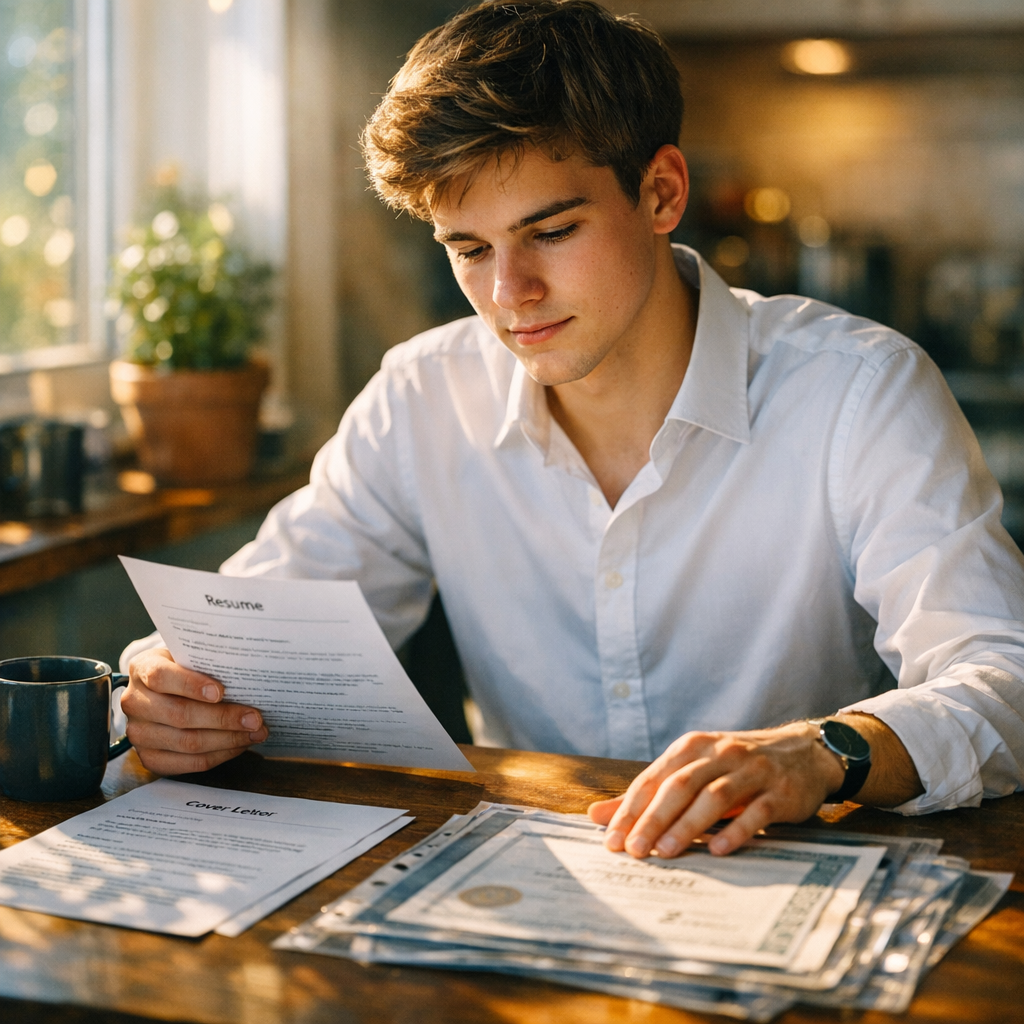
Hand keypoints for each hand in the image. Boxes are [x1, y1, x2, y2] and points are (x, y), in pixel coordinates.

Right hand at [121, 648, 267, 774]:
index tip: (221, 692)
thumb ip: (207, 661)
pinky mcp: (149, 758)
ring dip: (227, 740)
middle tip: (255, 718)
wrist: (163, 691)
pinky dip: (219, 755)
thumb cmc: (185, 668)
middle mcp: (134, 702)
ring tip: (255, 732)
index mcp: (142, 668)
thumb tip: (246, 673)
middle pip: (179, 715)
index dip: (190, 685)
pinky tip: (239, 745)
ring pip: (187, 743)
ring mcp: (139, 734)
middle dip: (223, 718)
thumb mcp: (189, 655)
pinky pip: (189, 763)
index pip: (160, 677)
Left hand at [587, 721, 844, 858]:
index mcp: (691, 747)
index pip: (653, 779)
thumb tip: (596, 815)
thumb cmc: (735, 766)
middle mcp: (719, 753)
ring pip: (714, 797)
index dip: (630, 809)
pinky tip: (718, 849)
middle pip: (679, 786)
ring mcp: (751, 771)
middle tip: (634, 850)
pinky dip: (737, 830)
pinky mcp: (780, 791)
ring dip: (687, 825)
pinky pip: (757, 811)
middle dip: (653, 819)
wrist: (803, 752)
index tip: (612, 839)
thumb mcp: (692, 771)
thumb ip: (647, 794)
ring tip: (666, 851)